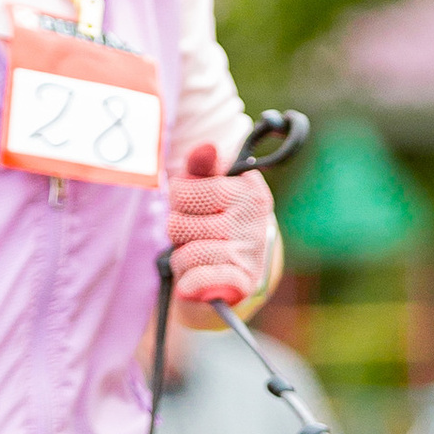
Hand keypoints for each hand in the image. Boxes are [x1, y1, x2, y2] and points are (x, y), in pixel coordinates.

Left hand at [166, 137, 272, 307]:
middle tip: (197, 237)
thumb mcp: (207, 192)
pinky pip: (202, 278)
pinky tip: (191, 286)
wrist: (233, 277)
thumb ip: (202, 168)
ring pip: (187, 253)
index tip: (196, 209)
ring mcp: (251, 250)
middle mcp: (255, 217)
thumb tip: (206, 147)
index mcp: (248, 189)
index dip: (179, 204)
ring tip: (199, 258)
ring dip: (183, 260)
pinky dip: (191, 284)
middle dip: (180, 233)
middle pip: (179, 223)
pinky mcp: (245, 282)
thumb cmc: (215, 224)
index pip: (183, 191)